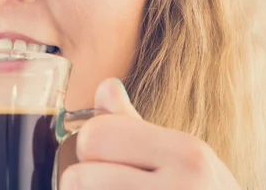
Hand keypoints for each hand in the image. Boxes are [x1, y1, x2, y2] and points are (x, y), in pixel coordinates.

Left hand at [60, 78, 240, 189]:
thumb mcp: (183, 158)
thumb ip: (135, 126)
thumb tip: (105, 86)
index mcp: (186, 154)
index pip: (95, 136)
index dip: (94, 148)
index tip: (114, 162)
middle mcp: (181, 189)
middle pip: (78, 177)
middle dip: (86, 183)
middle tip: (117, 186)